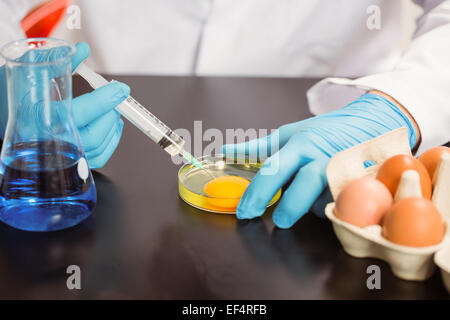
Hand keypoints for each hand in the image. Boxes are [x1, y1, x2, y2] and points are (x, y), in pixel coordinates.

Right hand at [0, 42, 128, 167]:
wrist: (5, 120)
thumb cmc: (16, 97)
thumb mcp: (29, 72)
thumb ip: (55, 60)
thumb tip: (82, 49)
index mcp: (37, 118)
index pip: (79, 111)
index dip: (104, 100)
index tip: (121, 89)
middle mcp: (49, 141)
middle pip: (92, 135)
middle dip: (110, 114)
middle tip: (116, 99)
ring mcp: (59, 155)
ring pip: (97, 148)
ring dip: (113, 127)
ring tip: (114, 110)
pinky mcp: (70, 162)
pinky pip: (98, 158)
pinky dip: (111, 141)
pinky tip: (112, 126)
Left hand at [223, 93, 417, 228]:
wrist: (373, 122)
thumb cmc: (326, 130)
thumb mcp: (291, 133)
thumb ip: (259, 147)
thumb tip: (227, 151)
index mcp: (301, 144)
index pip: (274, 169)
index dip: (257, 193)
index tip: (244, 211)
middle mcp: (322, 157)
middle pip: (304, 184)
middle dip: (290, 206)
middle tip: (280, 220)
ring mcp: (343, 172)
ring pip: (322, 199)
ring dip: (309, 205)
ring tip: (312, 193)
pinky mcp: (360, 186)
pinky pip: (337, 204)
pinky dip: (327, 205)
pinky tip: (329, 194)